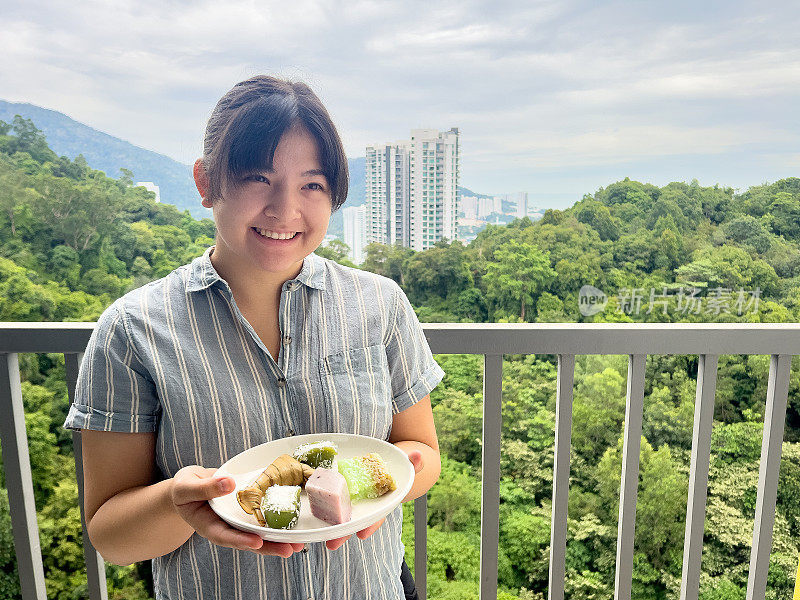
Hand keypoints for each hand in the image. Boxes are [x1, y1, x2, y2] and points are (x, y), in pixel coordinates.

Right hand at [170, 465, 304, 557]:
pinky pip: (261, 519)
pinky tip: (294, 526)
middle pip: (248, 540)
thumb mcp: (187, 486)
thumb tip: (228, 483)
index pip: (225, 536)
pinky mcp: (246, 512)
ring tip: (299, 545)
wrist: (191, 484)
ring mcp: (237, 521)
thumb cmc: (185, 487)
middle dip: (269, 546)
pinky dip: (277, 522)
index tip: (257, 543)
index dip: (240, 541)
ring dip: (278, 539)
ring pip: (259, 534)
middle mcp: (226, 527)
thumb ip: (205, 487)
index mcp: (208, 526)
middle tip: (290, 549)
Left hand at [326, 448, 423, 550]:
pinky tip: (312, 515)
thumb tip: (418, 455)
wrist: (386, 461)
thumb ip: (413, 463)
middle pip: (355, 521)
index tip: (362, 534)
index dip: (370, 525)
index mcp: (382, 501)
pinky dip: (322, 507)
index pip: (377, 516)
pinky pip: (331, 500)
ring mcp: (353, 498)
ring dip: (331, 527)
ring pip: (341, 515)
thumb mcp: (406, 464)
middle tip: (333, 544)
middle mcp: (367, 504)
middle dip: (344, 533)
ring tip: (321, 538)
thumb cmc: (397, 466)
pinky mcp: (340, 490)